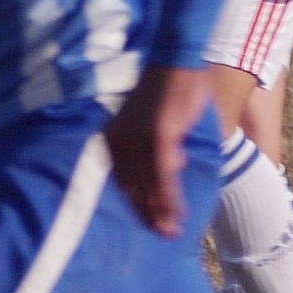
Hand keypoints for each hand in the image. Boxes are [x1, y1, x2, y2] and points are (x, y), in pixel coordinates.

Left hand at [107, 61, 242, 237]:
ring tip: (170, 231)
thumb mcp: (152, 118)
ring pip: (147, 185)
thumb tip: (174, 167)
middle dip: (146, 213)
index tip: (146, 222)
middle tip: (160, 235)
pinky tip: (175, 212)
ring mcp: (138, 137)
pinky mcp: (158, 134)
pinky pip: (162, 174)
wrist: (177, 57)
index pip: (122, 177)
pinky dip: (169, 196)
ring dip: (160, 211)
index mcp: (115, 135)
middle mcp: (120, 139)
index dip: (135, 202)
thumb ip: (156, 144)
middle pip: (131, 186)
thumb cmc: (168, 86)